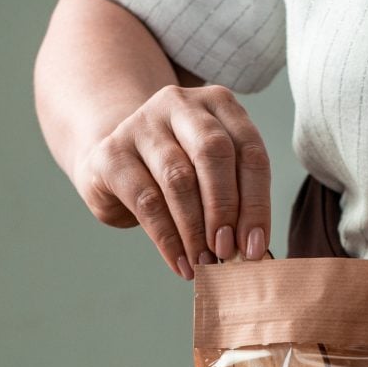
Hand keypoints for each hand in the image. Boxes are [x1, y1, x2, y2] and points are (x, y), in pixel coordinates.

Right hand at [74, 84, 272, 278]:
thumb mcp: (211, 175)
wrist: (115, 162)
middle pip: (213, 153)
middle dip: (225, 209)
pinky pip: (146, 200)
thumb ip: (234, 201)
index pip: (249, 150)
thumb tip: (253, 250)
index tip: (255, 247)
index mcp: (218, 104)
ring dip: (195, 229)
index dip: (256, 202)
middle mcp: (180, 104)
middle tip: (228, 252)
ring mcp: (142, 123)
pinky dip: (167, 238)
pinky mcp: (111, 152)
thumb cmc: (177, 172)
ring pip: (178, 178)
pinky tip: (180, 262)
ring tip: (205, 262)